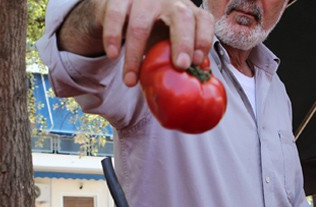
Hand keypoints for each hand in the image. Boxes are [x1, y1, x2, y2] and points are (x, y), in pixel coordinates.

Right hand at [95, 0, 214, 85]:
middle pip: (181, 17)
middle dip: (183, 42)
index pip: (203, 20)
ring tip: (130, 80)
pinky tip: (113, 55)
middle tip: (181, 66)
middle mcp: (170, 0)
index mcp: (187, 11)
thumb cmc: (153, 29)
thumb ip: (179, 58)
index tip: (197, 62)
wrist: (121, 9)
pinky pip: (116, 16)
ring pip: (140, 23)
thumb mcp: (169, 41)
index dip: (203, 40)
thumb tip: (189, 89)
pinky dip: (112, 37)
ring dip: (134, 55)